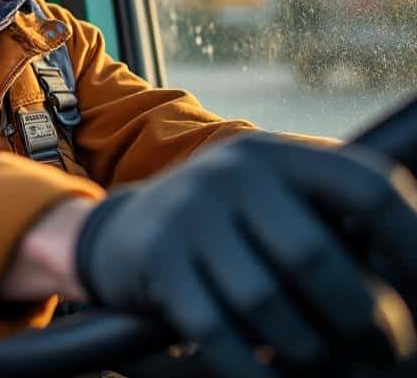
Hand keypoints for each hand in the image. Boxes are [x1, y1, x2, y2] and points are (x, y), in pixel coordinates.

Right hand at [75, 134, 416, 377]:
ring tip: (327, 364)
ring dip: (310, 351)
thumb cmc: (230, 231)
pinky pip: (217, 331)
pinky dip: (254, 371)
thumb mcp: (275, 203)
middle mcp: (232, 173)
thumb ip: (331, 225)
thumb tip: (410, 289)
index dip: (412, 241)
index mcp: (279, 154)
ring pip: (266, 301)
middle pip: (316, 254)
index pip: (366, 188)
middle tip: (386, 350)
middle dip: (364, 317)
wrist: (122, 233)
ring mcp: (188, 214)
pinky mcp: (157, 260)